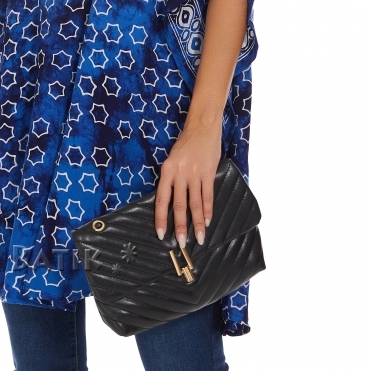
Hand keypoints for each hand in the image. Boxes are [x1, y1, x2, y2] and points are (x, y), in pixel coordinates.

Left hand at [154, 120, 221, 247]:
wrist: (202, 127)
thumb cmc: (185, 144)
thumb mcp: (172, 159)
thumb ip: (171, 178)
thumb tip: (170, 201)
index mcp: (166, 170)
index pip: (161, 199)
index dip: (161, 218)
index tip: (161, 234)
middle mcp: (179, 173)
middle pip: (179, 205)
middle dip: (180, 226)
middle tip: (181, 242)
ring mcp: (194, 173)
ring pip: (195, 203)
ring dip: (197, 223)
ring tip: (199, 238)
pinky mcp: (208, 173)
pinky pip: (208, 195)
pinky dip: (208, 210)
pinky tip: (208, 221)